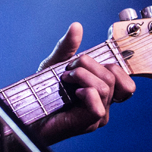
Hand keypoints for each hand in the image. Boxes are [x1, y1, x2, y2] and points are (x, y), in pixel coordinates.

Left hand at [32, 22, 134, 144]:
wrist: (25, 114)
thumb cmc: (40, 93)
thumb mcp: (55, 64)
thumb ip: (67, 47)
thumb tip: (76, 26)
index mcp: (102, 92)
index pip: (126, 81)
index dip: (110, 65)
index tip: (81, 62)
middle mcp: (103, 105)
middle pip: (113, 77)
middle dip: (88, 65)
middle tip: (67, 70)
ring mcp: (97, 116)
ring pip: (105, 88)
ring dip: (82, 76)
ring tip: (65, 79)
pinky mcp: (86, 124)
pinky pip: (97, 106)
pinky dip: (86, 93)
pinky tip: (73, 92)